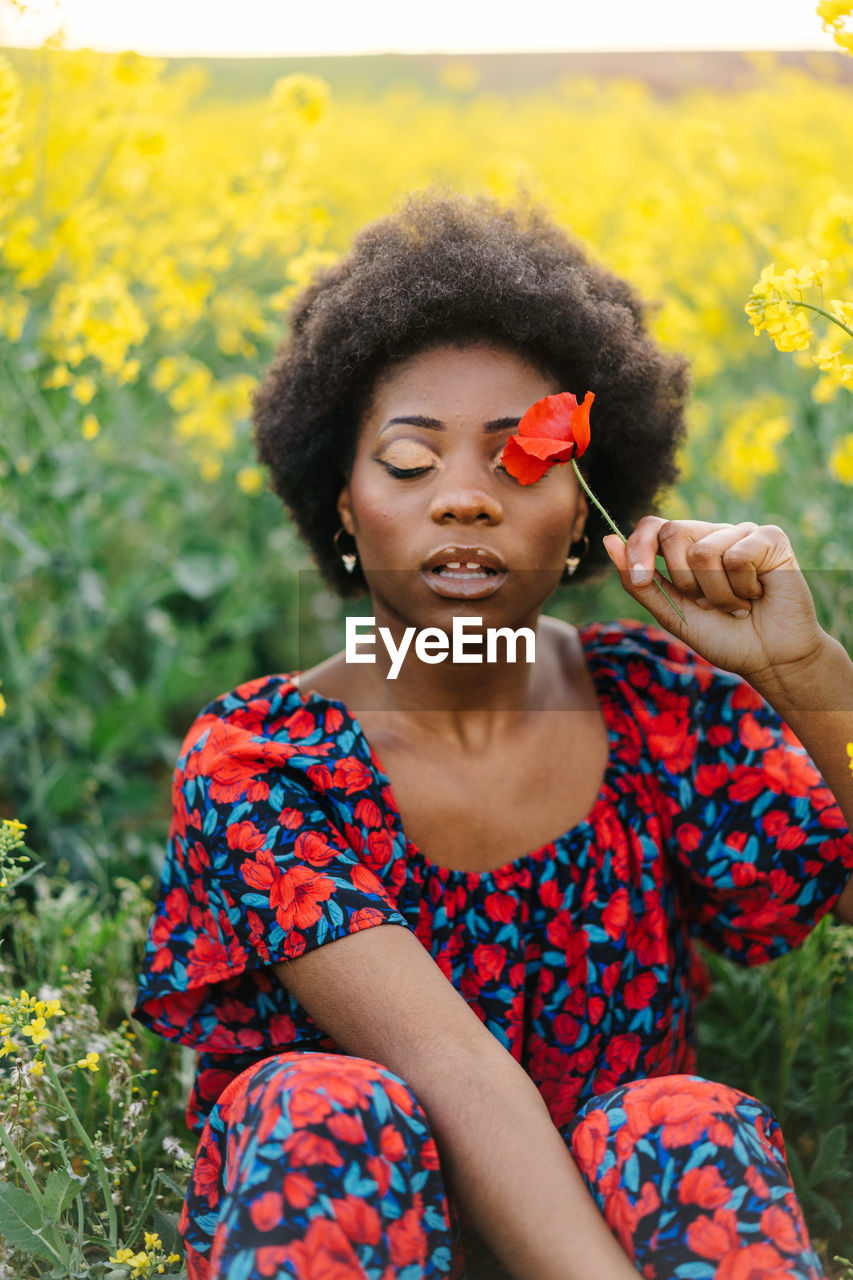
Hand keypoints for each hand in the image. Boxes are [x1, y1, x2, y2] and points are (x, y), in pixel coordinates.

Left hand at [603, 518, 827, 693]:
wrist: (768, 659)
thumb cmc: (722, 637)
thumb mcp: (672, 614)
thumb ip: (640, 582)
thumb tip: (608, 539)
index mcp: (687, 549)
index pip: (653, 526)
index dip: (640, 547)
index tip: (641, 579)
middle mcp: (713, 534)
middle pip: (673, 533)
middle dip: (684, 581)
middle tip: (709, 603)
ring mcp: (741, 532)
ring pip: (705, 551)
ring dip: (718, 593)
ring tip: (738, 604)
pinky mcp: (770, 537)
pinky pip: (738, 556)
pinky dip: (743, 587)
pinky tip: (758, 594)